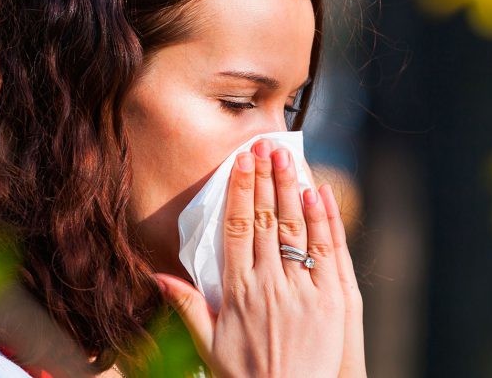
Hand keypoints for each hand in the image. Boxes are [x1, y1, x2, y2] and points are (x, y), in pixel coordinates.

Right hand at [154, 139, 362, 376]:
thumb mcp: (208, 345)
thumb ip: (187, 307)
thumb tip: (158, 277)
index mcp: (237, 293)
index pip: (236, 229)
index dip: (239, 191)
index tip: (241, 162)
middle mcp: (269, 286)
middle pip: (265, 221)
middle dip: (266, 179)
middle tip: (266, 145)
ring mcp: (302, 292)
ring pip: (296, 230)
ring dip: (291, 190)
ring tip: (288, 158)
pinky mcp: (332, 302)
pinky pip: (328, 253)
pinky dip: (324, 221)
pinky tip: (318, 194)